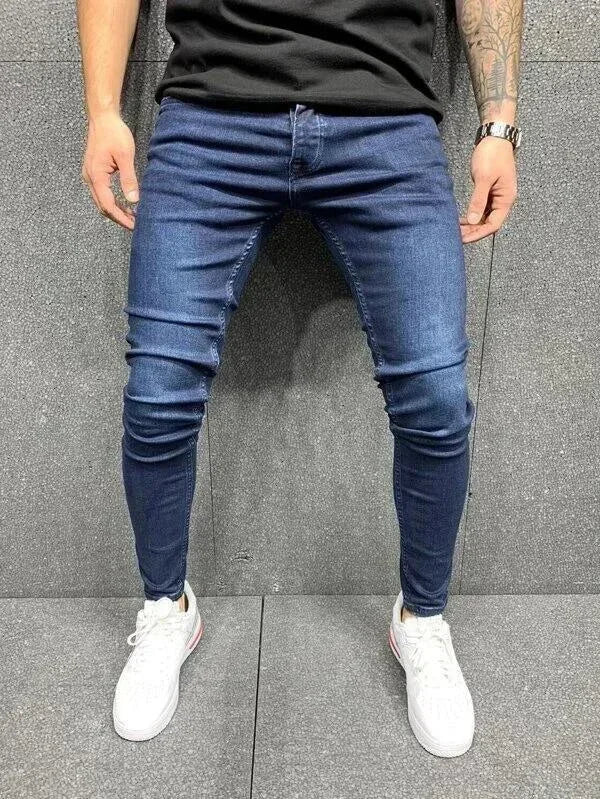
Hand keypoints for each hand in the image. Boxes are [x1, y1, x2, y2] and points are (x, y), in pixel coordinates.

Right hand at [82, 111, 138, 229]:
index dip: (121, 218)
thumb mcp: (125, 156)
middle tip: (135, 225)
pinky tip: (124, 204)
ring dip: (116, 211)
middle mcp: (90, 178)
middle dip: (118, 218)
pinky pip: (101, 193)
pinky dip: (112, 202)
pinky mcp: (94, 172)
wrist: (102, 118)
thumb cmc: (114, 133)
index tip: (134, 226)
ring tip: (132, 217)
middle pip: (103, 206)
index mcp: (96, 176)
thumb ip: (129, 179)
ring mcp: (90, 175)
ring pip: (101, 201)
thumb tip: (134, 200)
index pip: (108, 205)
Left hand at [460, 136, 517, 243]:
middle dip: (474, 231)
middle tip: (457, 236)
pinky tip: (462, 219)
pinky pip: (482, 209)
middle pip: (489, 223)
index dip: (479, 234)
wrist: (495, 136)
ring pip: (485, 217)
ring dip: (472, 224)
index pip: (494, 224)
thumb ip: (478, 200)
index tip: (464, 239)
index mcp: (506, 198)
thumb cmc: (492, 154)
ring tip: (457, 229)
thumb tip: (473, 220)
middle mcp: (503, 200)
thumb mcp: (484, 178)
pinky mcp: (490, 191)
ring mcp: (497, 196)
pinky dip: (472, 215)